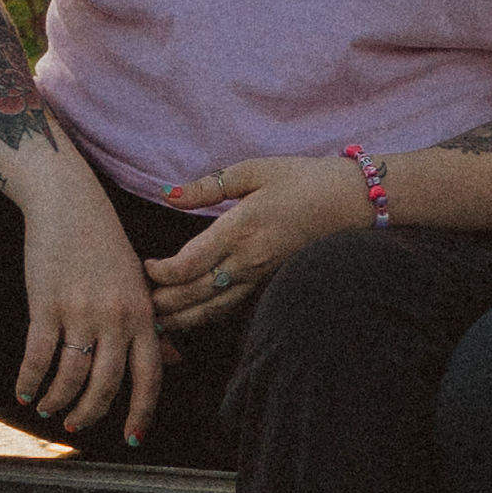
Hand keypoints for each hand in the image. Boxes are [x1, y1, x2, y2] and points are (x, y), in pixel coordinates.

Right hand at [13, 177, 167, 443]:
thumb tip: (173, 362)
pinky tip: (24, 391)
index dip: (141, 412)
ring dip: (58, 400)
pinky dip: (30, 380)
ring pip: (71, 375)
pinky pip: (39, 356)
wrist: (69, 205)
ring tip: (47, 408)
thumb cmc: (105, 246)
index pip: (149, 376)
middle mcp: (116, 318)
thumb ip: (153, 325)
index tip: (132, 438)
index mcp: (143, 315)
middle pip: (107, 384)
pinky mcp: (46, 305)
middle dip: (91, 412)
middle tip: (77, 425)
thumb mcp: (138, 283)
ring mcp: (81, 312)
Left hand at [146, 157, 354, 334]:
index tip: (145, 267)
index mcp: (240, 229)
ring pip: (213, 310)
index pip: (189, 265)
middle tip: (139, 302)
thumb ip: (208, 186)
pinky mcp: (270, 283)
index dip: (161, 274)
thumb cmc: (303, 180)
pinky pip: (233, 307)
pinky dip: (208, 317)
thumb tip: (168, 194)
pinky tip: (193, 317)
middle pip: (194, 295)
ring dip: (182, 319)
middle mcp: (248, 260)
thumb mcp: (254, 171)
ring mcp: (261, 276)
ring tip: (158, 321)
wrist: (352, 202)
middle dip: (163, 302)